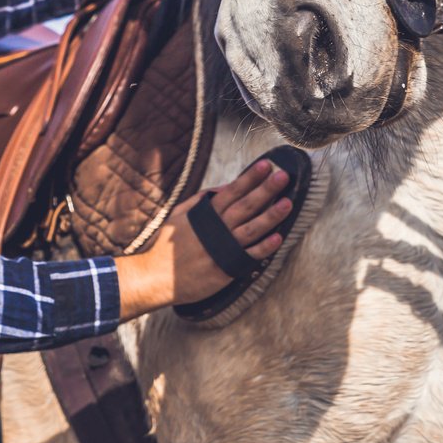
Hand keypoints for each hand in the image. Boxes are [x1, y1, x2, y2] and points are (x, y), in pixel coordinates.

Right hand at [114, 158, 291, 317]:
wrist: (155, 276)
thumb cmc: (165, 246)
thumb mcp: (178, 216)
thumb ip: (199, 202)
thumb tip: (222, 189)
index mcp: (205, 215)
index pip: (232, 191)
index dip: (249, 178)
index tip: (266, 166)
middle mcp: (216, 229)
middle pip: (245, 206)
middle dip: (265, 190)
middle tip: (283, 177)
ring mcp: (222, 249)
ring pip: (252, 229)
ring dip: (271, 216)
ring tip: (288, 203)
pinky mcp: (226, 268)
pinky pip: (249, 256)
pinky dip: (264, 247)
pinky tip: (278, 238)